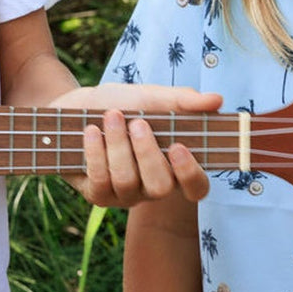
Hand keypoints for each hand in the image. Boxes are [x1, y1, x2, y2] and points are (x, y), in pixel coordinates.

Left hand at [53, 83, 221, 205]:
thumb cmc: (119, 104)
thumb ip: (182, 100)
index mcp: (174, 167)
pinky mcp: (97, 195)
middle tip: (137, 123)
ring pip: (127, 182)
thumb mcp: (150, 96)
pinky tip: (90, 131)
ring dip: (118, 146)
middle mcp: (152, 187)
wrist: (75, 106)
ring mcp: (125, 194)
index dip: (191, 174)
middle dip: (148, 154)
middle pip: (161, 188)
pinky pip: (100, 182)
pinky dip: (95, 153)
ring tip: (110, 117)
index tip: (179, 146)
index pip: (197, 188)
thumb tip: (218, 100)